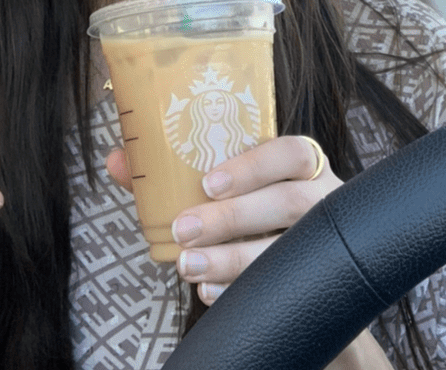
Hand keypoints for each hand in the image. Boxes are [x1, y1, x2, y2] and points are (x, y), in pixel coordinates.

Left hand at [106, 135, 337, 305]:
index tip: (209, 182)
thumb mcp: (228, 188)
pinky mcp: (323, 284)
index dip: (254, 165)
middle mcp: (322, 200)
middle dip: (232, 217)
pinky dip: (241, 291)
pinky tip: (210, 292)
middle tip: (183, 229)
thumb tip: (117, 159)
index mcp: (304, 167)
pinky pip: (288, 289)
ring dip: (233, 259)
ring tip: (188, 266)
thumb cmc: (254, 213)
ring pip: (289, 249)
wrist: (304, 273)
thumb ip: (173, 174)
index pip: (293, 152)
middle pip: (289, 202)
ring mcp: (328, 244)